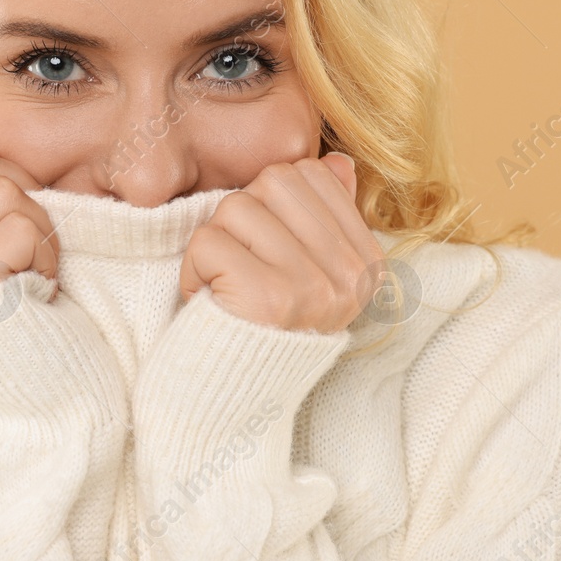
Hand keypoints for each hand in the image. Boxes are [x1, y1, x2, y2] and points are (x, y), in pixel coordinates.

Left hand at [179, 152, 382, 332]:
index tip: (269, 248)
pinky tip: (209, 297)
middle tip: (240, 264)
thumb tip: (336, 160)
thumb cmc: (267, 325)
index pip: (313, 174)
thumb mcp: (308, 270)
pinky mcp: (267, 298)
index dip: (273, 199)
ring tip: (224, 284)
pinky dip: (194, 267)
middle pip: (274, 182)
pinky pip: (209, 241)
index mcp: (366, 262)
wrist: (236, 399)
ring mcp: (312, 286)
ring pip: (237, 207)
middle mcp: (348, 274)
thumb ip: (326, 212)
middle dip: (242, 216)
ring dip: (215, 243)